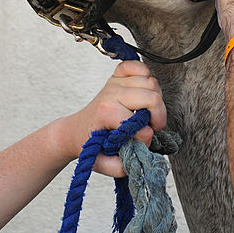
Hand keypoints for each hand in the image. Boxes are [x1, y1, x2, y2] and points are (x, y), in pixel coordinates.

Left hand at [56, 61, 166, 177]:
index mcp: (107, 112)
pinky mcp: (117, 75)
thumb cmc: (90, 144)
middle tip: (152, 126)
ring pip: (152, 82)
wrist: (75, 130)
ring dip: (155, 100)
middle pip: (153, 97)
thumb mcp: (101, 163)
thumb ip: (119, 167)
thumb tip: (140, 154)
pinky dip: (146, 75)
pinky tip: (142, 91)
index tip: (140, 144)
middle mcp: (112, 93)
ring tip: (148, 112)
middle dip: (158, 117)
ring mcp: (115, 83)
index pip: (142, 124)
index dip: (146, 138)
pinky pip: (139, 66)